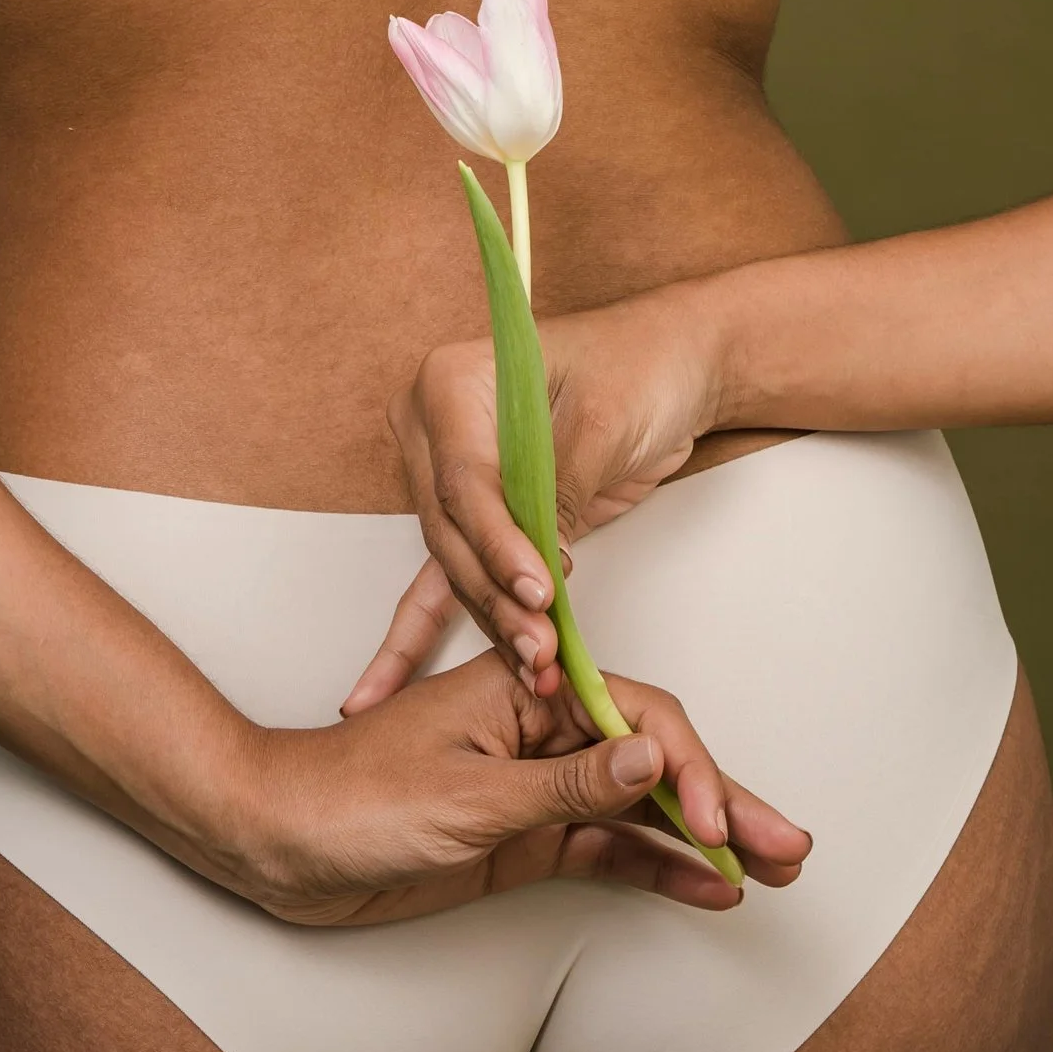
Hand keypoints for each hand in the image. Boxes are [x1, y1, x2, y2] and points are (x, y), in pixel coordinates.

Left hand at [208, 649, 805, 926]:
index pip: (640, 718)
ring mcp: (536, 787)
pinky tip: (704, 890)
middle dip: (724, 802)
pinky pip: (602, 850)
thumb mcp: (467, 797)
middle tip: (793, 846)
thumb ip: (568, 786)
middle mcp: (543, 731)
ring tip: (773, 872)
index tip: (721, 825)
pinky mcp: (521, 838)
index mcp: (529, 691)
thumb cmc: (352, 798)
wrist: (275, 841)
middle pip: (655, 762)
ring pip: (639, 811)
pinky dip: (653, 871)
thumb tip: (657, 758)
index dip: (692, 772)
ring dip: (702, 841)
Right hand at [347, 282, 730, 712]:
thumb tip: (537, 568)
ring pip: (455, 563)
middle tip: (540, 646)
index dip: (498, 544)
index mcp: (449, 382)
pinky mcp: (477, 515)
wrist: (669, 366)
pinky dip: (430, 629)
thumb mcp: (605, 420)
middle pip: (452, 531)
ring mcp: (447, 473)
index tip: (538, 589)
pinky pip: (447, 575)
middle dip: (495, 596)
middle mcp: (432, 429)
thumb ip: (561, 491)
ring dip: (492, 619)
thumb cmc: (639, 367)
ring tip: (538, 665)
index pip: (463, 481)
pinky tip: (383, 685)